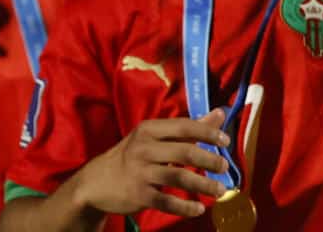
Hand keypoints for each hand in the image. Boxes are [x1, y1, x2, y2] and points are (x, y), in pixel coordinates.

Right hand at [70, 110, 228, 218]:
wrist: (97, 182)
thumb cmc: (133, 157)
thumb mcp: (154, 138)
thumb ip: (188, 128)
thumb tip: (219, 114)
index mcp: (148, 130)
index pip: (182, 126)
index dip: (207, 132)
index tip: (225, 140)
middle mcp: (143, 148)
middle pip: (184, 152)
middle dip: (209, 160)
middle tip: (224, 167)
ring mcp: (141, 172)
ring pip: (179, 177)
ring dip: (204, 184)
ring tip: (220, 190)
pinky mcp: (139, 194)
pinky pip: (167, 201)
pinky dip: (185, 206)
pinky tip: (198, 209)